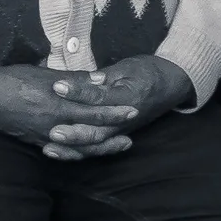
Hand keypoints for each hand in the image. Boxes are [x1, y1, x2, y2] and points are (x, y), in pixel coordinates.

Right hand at [0, 64, 139, 161]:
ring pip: (79, 148)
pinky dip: (77, 153)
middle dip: (112, 135)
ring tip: (116, 146)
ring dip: (99, 148)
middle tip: (131, 136)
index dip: (114, 112)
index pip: (94, 111)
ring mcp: (46, 137)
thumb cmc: (13, 80)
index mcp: (59, 105)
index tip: (132, 109)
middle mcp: (55, 125)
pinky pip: (62, 152)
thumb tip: (101, 81)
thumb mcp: (46, 75)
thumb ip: (75, 79)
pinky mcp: (36, 142)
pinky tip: (86, 152)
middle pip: (91, 134)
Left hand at [53, 56, 195, 140]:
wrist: (171, 84)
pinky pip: (96, 148)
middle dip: (74, 133)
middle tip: (52, 130)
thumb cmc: (148, 71)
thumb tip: (87, 79)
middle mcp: (125, 120)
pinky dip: (76, 152)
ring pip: (95, 144)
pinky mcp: (116, 135)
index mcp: (128, 98)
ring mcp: (120, 130)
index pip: (100, 98)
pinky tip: (56, 152)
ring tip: (49, 146)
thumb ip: (106, 76)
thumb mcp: (128, 67)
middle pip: (97, 131)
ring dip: (72, 147)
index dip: (78, 93)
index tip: (57, 86)